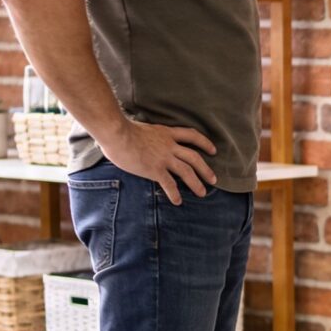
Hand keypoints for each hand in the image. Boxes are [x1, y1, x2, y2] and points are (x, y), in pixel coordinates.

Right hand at [100, 120, 217, 203]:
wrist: (117, 133)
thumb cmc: (122, 129)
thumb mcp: (143, 128)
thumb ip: (149, 137)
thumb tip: (144, 142)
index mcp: (166, 133)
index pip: (191, 135)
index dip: (205, 143)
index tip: (213, 150)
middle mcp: (169, 145)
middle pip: (194, 157)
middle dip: (206, 169)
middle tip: (214, 179)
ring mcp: (163, 158)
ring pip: (187, 171)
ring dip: (196, 183)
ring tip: (203, 193)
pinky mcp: (154, 169)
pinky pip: (169, 184)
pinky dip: (174, 194)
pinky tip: (177, 201)